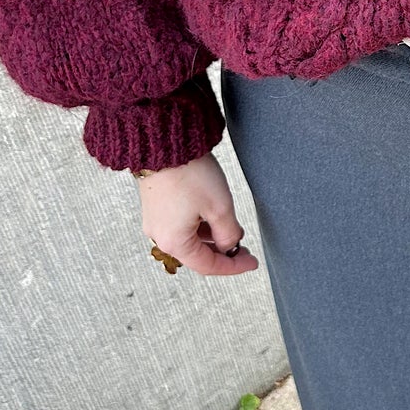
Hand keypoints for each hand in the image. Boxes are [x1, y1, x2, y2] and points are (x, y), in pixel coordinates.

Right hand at [135, 153, 259, 276]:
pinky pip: (180, 225)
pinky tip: (214, 215)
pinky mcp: (156, 206)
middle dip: (223, 253)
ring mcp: (156, 220)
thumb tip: (229, 246)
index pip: (208, 265)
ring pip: (190, 239)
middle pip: (197, 254)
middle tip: (246, 248)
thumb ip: (229, 234)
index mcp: (174, 241)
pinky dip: (200, 226)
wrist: (162, 143)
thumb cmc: (188, 174)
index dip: (234, 267)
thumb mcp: (219, 208)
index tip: (252, 262)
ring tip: (233, 228)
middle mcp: (160, 235)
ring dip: (212, 238)